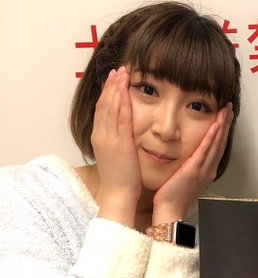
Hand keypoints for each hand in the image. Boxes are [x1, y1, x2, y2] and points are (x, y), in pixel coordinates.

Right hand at [91, 67, 140, 225]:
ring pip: (110, 107)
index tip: (113, 80)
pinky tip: (125, 89)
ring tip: (122, 73)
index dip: (107, 93)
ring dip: (116, 88)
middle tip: (117, 70)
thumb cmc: (121, 180)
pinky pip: (120, 117)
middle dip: (111, 85)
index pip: (102, 110)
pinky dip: (121, 101)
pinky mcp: (119, 143)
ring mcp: (108, 138)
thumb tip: (123, 134)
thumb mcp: (117, 157)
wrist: (118, 195)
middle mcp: (101, 135)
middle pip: (104, 104)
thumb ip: (118, 142)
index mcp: (100, 138)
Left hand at [152, 104, 233, 223]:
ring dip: (222, 125)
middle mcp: (208, 169)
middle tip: (229, 107)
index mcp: (206, 170)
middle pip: (221, 142)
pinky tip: (216, 125)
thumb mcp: (183, 177)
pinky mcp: (195, 169)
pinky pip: (206, 150)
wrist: (170, 209)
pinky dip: (212, 136)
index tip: (224, 116)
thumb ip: (187, 165)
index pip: (216, 146)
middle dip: (226, 123)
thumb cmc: (172, 196)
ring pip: (217, 143)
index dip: (222, 130)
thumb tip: (186, 156)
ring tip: (226, 110)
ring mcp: (204, 169)